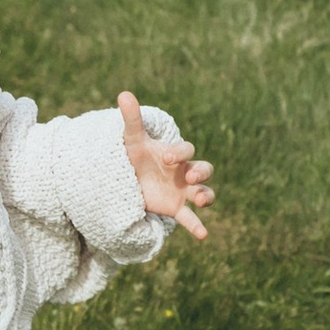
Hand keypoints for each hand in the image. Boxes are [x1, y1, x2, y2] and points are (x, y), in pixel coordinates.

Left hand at [119, 89, 212, 236]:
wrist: (126, 179)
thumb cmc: (132, 155)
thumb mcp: (130, 139)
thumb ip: (131, 119)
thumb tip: (123, 93)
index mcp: (175, 154)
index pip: (186, 149)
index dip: (180, 152)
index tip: (167, 157)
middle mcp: (183, 172)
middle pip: (205, 169)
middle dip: (202, 171)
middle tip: (191, 174)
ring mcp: (182, 191)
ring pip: (204, 192)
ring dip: (206, 195)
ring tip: (200, 200)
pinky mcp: (175, 208)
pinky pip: (190, 218)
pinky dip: (197, 226)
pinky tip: (202, 235)